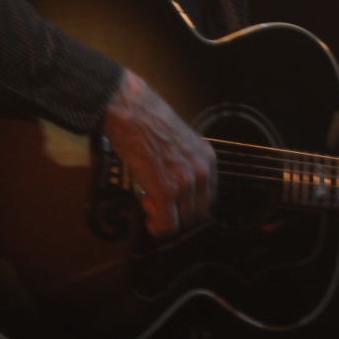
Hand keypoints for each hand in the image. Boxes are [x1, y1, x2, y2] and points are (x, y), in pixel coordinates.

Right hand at [102, 68, 215, 237]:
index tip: (174, 203)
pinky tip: (145, 208)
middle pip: (197, 213)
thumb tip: (178, 187)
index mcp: (207, 159)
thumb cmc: (148, 122)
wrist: (131, 112)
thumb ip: (185, 164)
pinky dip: (156, 226)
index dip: (188, 204)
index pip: (207, 197)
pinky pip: (167, 225)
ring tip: (148, 201)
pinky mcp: (166, 192)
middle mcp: (201, 172)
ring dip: (164, 219)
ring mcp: (185, 183)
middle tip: (157, 204)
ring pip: (182, 222)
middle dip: (176, 214)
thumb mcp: (179, 142)